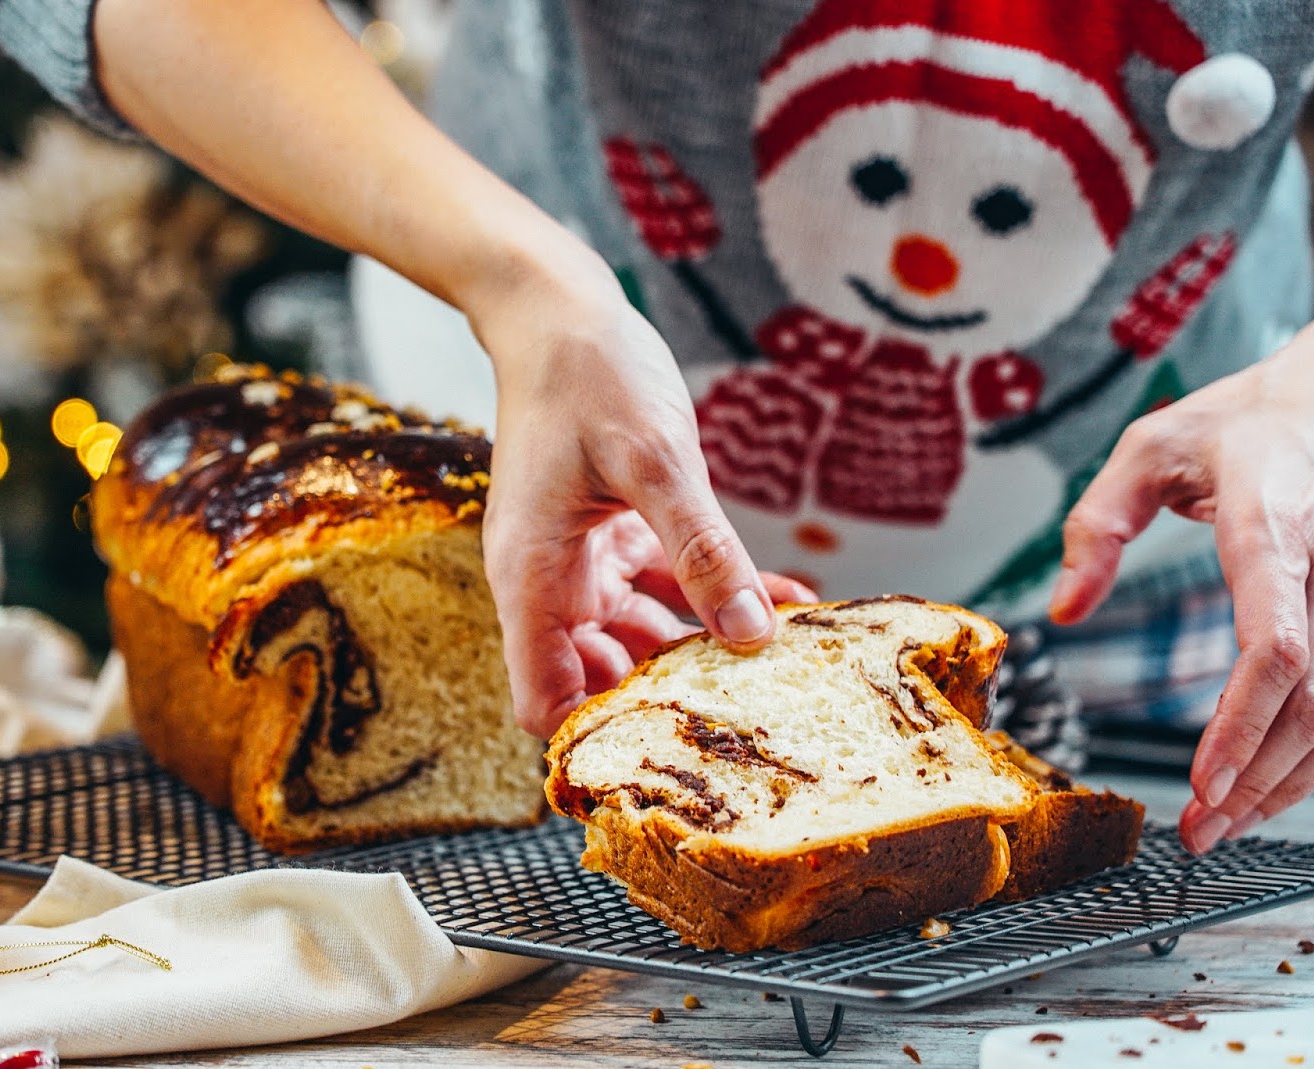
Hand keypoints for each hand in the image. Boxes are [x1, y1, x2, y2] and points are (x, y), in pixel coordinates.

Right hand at [470, 256, 811, 737]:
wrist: (557, 312)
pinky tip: (780, 600)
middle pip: (596, 681)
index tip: (667, 754)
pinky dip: (712, 598)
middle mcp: (549, 583)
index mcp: (533, 577)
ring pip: (638, 641)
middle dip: (663, 702)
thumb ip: (702, 550)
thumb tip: (751, 637)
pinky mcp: (610, 539)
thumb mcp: (656, 461)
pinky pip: (665, 589)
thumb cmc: (587, 375)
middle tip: (748, 714)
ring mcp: (579, 564)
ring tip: (780, 662)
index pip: (543, 700)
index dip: (593, 739)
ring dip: (700, 650)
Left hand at [1048, 321, 1313, 852]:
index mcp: (1271, 522)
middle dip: (1259, 776)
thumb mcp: (1144, 449)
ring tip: (1225, 824)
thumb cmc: (1231, 425)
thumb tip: (1061, 610)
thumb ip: (1096, 526)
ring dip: (1289, 780)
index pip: (1275, 641)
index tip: (1204, 779)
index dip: (1245, 721)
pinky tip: (1269, 785)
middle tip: (1201, 829)